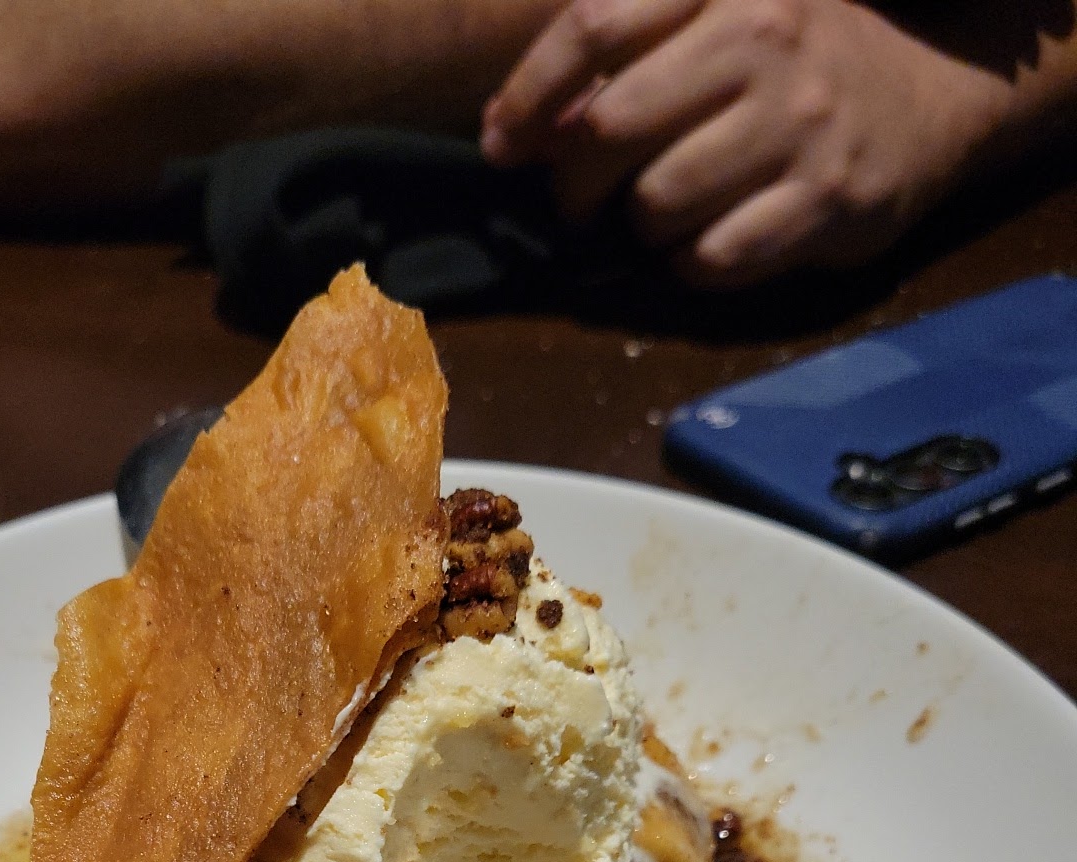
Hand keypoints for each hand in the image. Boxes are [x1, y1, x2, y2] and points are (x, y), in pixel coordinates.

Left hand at [481, 0, 1005, 282]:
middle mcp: (766, 39)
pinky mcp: (827, 198)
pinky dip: (692, 264)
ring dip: (639, 226)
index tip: (501, 142)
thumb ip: (632, 52)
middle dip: (574, 180)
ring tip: (659, 215)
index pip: (594, 25)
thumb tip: (524, 127)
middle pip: (610, 125)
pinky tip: (705, 244)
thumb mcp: (722, 17)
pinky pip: (714, 257)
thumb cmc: (799, 59)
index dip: (528, 95)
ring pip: (658, 202)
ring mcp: (800, 122)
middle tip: (580, 200)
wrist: (933, 90)